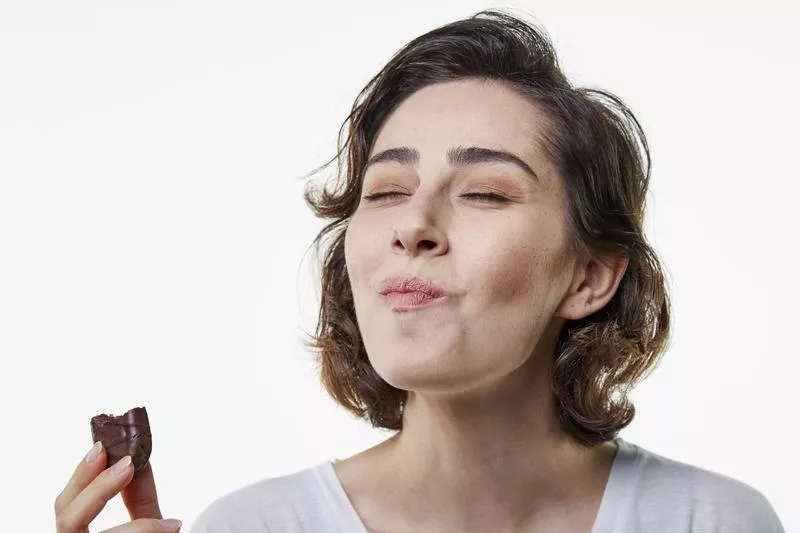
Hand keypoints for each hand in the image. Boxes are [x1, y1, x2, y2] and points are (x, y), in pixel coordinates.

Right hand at [54, 441, 181, 531]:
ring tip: (168, 524)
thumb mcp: (148, 522)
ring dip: (135, 529)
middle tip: (127, 464)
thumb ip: (139, 495)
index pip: (66, 508)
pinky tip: (171, 531)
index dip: (81, 478)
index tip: (104, 447)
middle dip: (95, 490)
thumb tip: (140, 456)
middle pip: (66, 523)